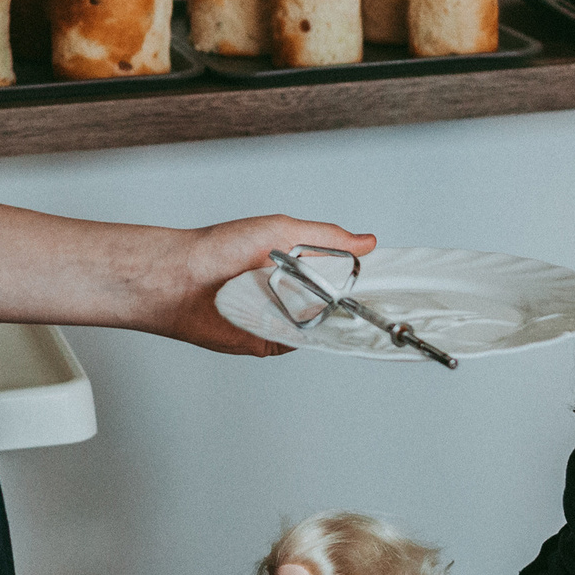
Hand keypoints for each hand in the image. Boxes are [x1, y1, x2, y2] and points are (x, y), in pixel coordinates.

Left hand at [153, 215, 376, 357]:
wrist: (181, 279)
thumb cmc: (221, 247)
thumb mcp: (282, 230)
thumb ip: (326, 237)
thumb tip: (367, 242)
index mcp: (299, 264)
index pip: (343, 275)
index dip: (366, 278)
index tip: (393, 281)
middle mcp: (293, 293)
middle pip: (338, 305)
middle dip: (356, 304)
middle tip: (377, 302)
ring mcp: (282, 319)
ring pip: (321, 327)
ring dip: (331, 321)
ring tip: (344, 309)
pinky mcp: (268, 342)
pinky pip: (298, 344)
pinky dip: (305, 336)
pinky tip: (309, 323)